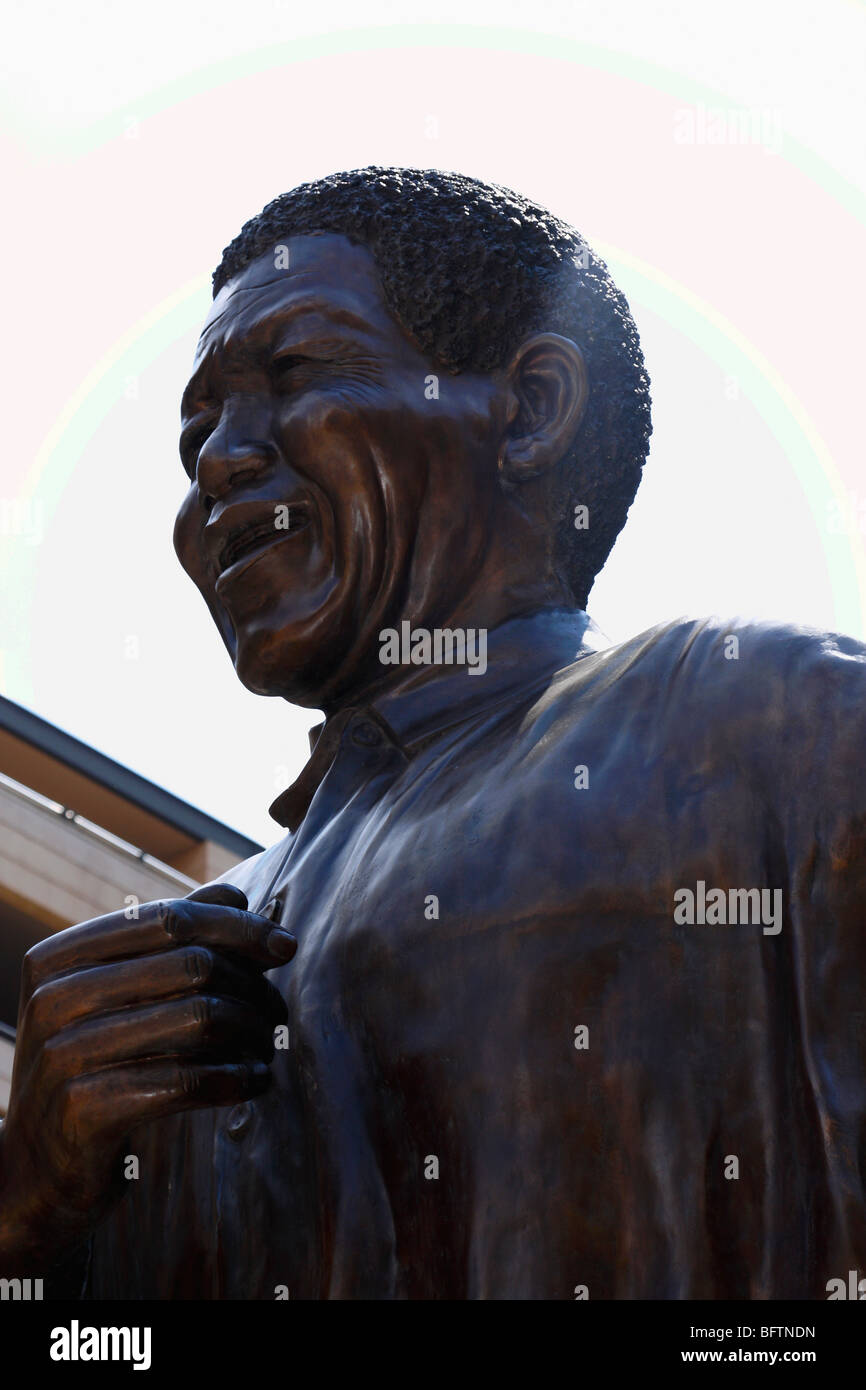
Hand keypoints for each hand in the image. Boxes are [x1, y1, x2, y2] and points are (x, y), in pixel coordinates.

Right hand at [0, 882, 293, 1272]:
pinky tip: (254, 1083)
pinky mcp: (84, 1111)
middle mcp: (53, 997)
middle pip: (192, 965)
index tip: (286, 947)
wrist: (33, 1171)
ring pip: (198, 1019)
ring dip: (250, 1034)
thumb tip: (236, 895)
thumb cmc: (90, 1069)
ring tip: (266, 1049)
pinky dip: (235, 1079)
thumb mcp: (112, 998)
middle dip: (251, 987)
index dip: (238, 927)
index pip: (169, 918)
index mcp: (58, 956)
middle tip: (275, 1014)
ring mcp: (63, 1054)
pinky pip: (185, 1081)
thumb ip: (167, 944)